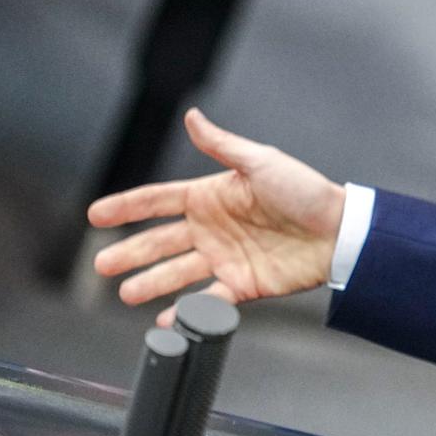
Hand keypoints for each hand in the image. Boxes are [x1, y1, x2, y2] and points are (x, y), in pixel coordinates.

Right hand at [88, 108, 347, 326]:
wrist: (340, 231)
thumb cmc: (306, 192)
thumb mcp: (261, 162)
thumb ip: (222, 146)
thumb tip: (192, 117)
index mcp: (212, 196)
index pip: (158, 201)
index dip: (126, 207)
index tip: (95, 215)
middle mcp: (213, 229)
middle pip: (160, 241)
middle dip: (130, 253)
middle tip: (101, 266)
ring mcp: (225, 258)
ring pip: (177, 273)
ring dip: (150, 283)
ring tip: (125, 294)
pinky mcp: (243, 285)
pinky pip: (208, 300)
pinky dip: (187, 311)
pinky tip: (166, 318)